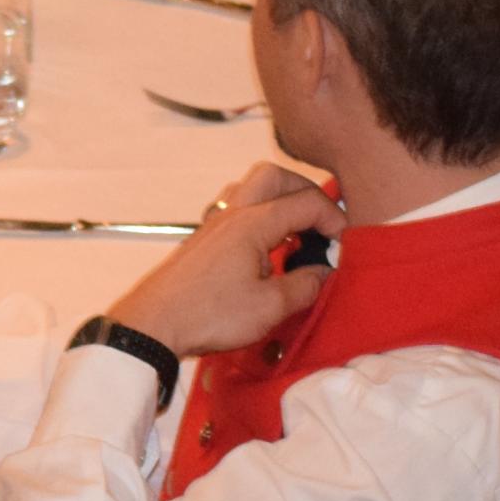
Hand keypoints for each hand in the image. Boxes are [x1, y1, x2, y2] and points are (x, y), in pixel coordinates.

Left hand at [104, 164, 342, 356]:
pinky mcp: (203, 240)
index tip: (346, 244)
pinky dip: (258, 216)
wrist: (153, 324)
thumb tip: (325, 273)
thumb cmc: (208, 314)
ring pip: (250, 189)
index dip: (335, 219)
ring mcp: (213, 225)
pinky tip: (267, 247)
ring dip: (278, 199)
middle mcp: (232, 214)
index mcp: (253, 223)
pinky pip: (235, 209)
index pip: (307, 202)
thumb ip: (305, 285)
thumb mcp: (270, 307)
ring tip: (297, 232)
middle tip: (323, 222)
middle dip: (305, 190)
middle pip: (274, 176)